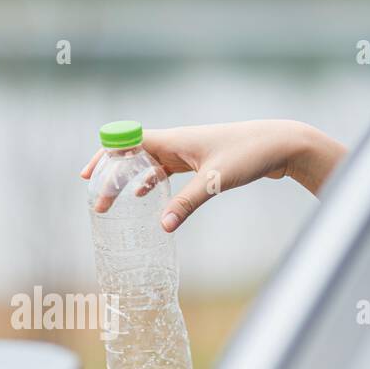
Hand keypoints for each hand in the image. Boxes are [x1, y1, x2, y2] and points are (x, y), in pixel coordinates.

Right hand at [79, 120, 346, 231]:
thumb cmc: (250, 154)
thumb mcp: (215, 181)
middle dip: (110, 177)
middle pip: (131, 156)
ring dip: (127, 182)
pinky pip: (164, 171)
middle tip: (96, 204)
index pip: (126, 142)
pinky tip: (143, 198)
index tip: (87, 176)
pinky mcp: (199, 162)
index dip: (103, 157)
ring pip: (146, 165)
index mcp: (173, 140)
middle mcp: (175, 143)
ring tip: (111, 205)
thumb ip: (187, 204)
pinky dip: (149, 183)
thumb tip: (162, 228)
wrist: (282, 144)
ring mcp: (187, 152)